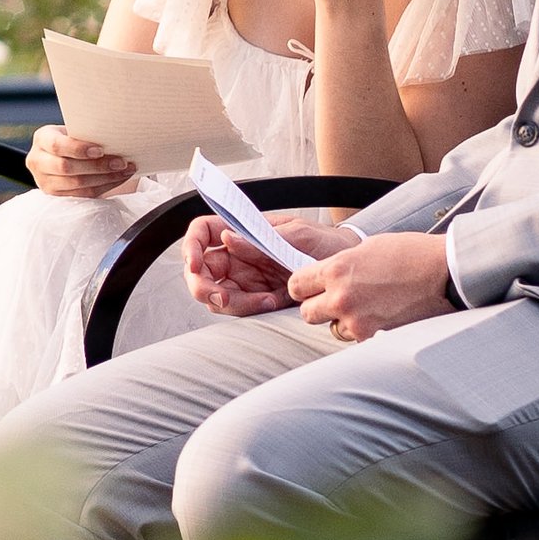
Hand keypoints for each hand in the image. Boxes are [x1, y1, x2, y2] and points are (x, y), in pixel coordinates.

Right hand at [28, 125, 137, 200]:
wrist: (62, 154)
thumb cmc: (73, 136)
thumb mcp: (73, 129)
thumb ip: (86, 132)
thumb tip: (116, 135)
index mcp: (42, 139)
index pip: (57, 145)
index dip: (78, 149)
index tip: (101, 150)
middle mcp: (38, 161)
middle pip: (66, 168)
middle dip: (97, 166)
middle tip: (121, 162)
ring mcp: (45, 182)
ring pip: (77, 184)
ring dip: (105, 178)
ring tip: (125, 170)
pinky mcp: (56, 196)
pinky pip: (83, 194)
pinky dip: (105, 186)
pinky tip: (118, 178)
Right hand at [185, 207, 359, 318]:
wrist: (347, 270)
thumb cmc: (325, 242)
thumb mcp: (299, 234)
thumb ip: (262, 238)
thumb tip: (229, 238)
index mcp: (244, 230)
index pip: (203, 231)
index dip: (191, 245)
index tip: (195, 262)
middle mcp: (239, 254)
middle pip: (200, 270)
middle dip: (204, 286)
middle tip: (222, 297)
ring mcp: (245, 278)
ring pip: (216, 294)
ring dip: (232, 303)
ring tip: (264, 300)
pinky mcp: (256, 298)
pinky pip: (238, 309)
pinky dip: (250, 309)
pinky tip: (272, 303)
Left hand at [287, 229, 451, 342]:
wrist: (445, 274)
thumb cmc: (411, 255)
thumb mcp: (368, 248)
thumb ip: (341, 265)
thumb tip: (327, 276)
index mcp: (336, 270)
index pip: (296, 285)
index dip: (304, 286)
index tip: (313, 287)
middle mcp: (341, 298)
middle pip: (307, 313)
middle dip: (319, 306)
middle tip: (339, 300)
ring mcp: (357, 322)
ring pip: (333, 329)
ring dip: (345, 321)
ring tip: (370, 306)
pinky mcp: (373, 339)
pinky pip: (357, 338)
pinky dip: (366, 331)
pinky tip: (384, 316)